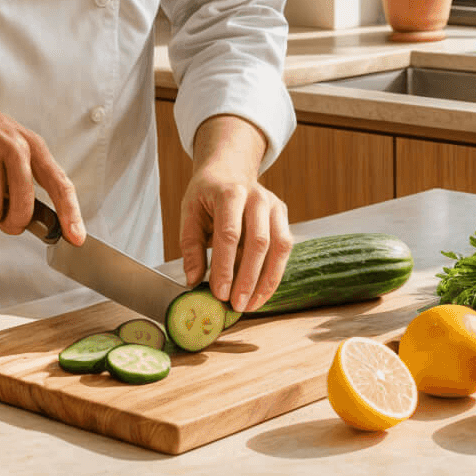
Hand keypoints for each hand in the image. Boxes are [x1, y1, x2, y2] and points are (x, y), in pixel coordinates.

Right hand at [0, 59, 84, 243]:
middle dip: (13, 224)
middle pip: (23, 207)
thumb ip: (28, 175)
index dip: (70, 214)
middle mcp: (12, 147)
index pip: (59, 183)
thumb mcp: (14, 141)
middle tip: (6, 222)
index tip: (76, 238)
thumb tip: (39, 218)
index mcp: (32, 145)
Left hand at [178, 115, 291, 313]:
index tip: (219, 293)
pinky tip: (261, 293)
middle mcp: (257, 197)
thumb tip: (193, 280)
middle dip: (247, 278)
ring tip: (251, 305)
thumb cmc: (207, 194)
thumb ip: (191, 246)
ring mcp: (274, 205)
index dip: (225, 267)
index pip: (229, 234)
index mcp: (229, 193)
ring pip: (278, 247)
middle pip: (258, 242)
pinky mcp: (283, 215)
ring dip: (266, 281)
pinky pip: (285, 249)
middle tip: (236, 305)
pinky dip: (274, 274)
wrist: (229, 170)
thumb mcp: (189, 212)